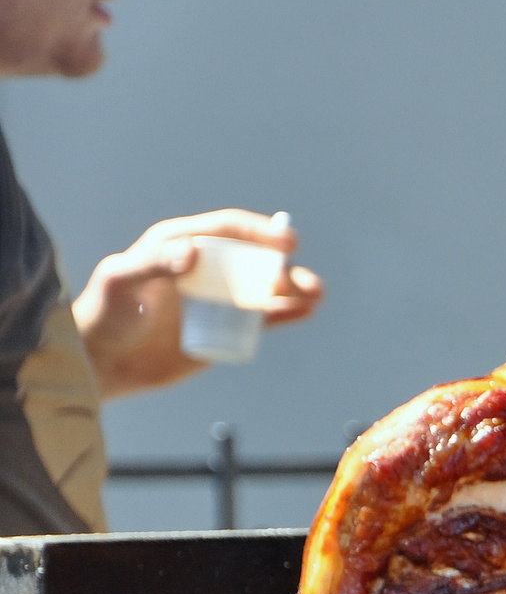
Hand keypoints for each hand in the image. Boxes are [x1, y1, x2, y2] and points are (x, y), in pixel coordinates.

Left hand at [72, 210, 324, 400]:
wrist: (103, 363)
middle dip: (281, 266)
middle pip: (252, 259)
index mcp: (178, 245)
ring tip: (315, 295)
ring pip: (265, 287)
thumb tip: (195, 254)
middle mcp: (204, 268)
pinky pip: (264, 316)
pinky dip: (288, 312)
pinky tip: (306, 310)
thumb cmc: (104, 315)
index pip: (226, 230)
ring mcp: (217, 298)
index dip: (258, 232)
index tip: (286, 242)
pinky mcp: (226, 326)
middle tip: (296, 280)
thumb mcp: (121, 281)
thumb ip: (154, 264)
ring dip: (293, 288)